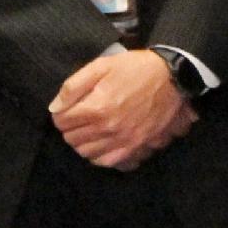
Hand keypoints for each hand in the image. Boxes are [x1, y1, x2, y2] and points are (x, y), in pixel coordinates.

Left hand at [51, 47, 193, 169]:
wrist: (172, 78)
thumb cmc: (134, 69)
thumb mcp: (101, 66)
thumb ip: (73, 87)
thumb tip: (55, 108)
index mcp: (97, 107)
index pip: (61, 121)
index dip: (61, 113)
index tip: (69, 108)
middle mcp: (108, 128)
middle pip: (71, 139)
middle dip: (70, 127)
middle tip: (79, 117)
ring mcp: (122, 141)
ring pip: (86, 153)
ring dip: (83, 142)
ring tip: (90, 129)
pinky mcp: (135, 147)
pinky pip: (107, 161)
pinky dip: (99, 155)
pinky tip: (102, 143)